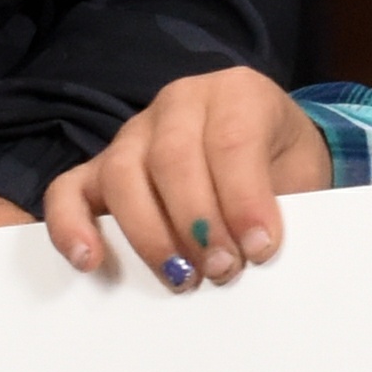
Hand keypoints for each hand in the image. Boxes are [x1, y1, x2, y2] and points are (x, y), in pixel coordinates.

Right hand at [44, 69, 329, 288]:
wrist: (273, 156)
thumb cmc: (285, 167)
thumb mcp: (303, 176)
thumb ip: (285, 204)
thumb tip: (257, 253)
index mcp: (237, 93)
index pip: (231, 139)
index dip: (244, 198)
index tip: (261, 248)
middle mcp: (180, 104)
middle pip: (172, 157)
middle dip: (198, 223)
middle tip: (223, 270)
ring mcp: (133, 133)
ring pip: (122, 173)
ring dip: (150, 234)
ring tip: (182, 278)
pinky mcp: (99, 168)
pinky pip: (68, 189)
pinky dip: (70, 225)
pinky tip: (89, 260)